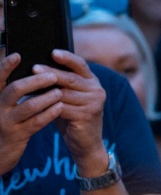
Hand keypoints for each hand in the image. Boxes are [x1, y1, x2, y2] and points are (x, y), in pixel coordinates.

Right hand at [0, 53, 63, 171]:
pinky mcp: (17, 135)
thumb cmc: (8, 123)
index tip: (18, 55)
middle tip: (52, 75)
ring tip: (59, 92)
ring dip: (46, 97)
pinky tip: (60, 108)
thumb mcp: (6, 106)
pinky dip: (49, 113)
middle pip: (15, 89)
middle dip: (35, 81)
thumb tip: (34, 73)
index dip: (6, 66)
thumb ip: (14, 92)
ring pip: (27, 106)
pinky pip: (36, 122)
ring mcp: (6, 121)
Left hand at [36, 51, 106, 172]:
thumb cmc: (73, 116)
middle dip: (50, 73)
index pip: (80, 65)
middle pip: (70, 78)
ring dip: (46, 91)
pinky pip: (63, 108)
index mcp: (92, 82)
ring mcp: (94, 103)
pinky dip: (48, 107)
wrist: (86, 143)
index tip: (53, 52)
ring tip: (30, 88)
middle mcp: (97, 90)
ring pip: (64, 94)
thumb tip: (38, 68)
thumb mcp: (69, 96)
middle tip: (34, 68)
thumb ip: (61, 83)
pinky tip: (37, 105)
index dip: (67, 58)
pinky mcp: (88, 116)